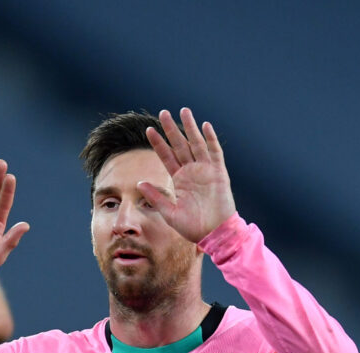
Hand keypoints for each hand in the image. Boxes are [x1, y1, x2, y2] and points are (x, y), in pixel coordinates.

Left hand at [137, 108, 235, 243]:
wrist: (214, 234)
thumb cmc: (193, 227)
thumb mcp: (169, 213)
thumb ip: (155, 197)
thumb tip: (139, 183)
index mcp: (179, 180)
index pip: (166, 156)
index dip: (158, 143)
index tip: (148, 130)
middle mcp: (192, 172)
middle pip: (180, 145)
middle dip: (172, 129)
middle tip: (163, 113)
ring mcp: (206, 171)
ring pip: (196, 143)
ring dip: (190, 127)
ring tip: (183, 110)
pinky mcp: (219, 173)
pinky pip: (215, 152)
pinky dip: (210, 139)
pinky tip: (204, 126)